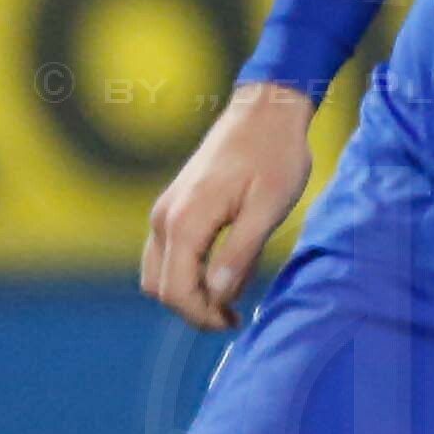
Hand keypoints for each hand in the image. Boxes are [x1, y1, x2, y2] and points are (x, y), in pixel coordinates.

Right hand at [142, 82, 322, 330]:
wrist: (265, 111)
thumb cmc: (274, 156)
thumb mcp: (269, 207)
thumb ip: (241, 251)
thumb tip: (220, 294)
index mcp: (185, 222)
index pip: (176, 290)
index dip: (201, 315)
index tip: (235, 322)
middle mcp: (164, 219)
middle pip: (161, 287)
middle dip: (193, 308)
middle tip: (235, 315)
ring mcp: (165, 211)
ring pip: (159, 272)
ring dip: (188, 292)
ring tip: (232, 296)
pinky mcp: (174, 206)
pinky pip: (168, 253)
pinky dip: (187, 271)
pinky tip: (226, 268)